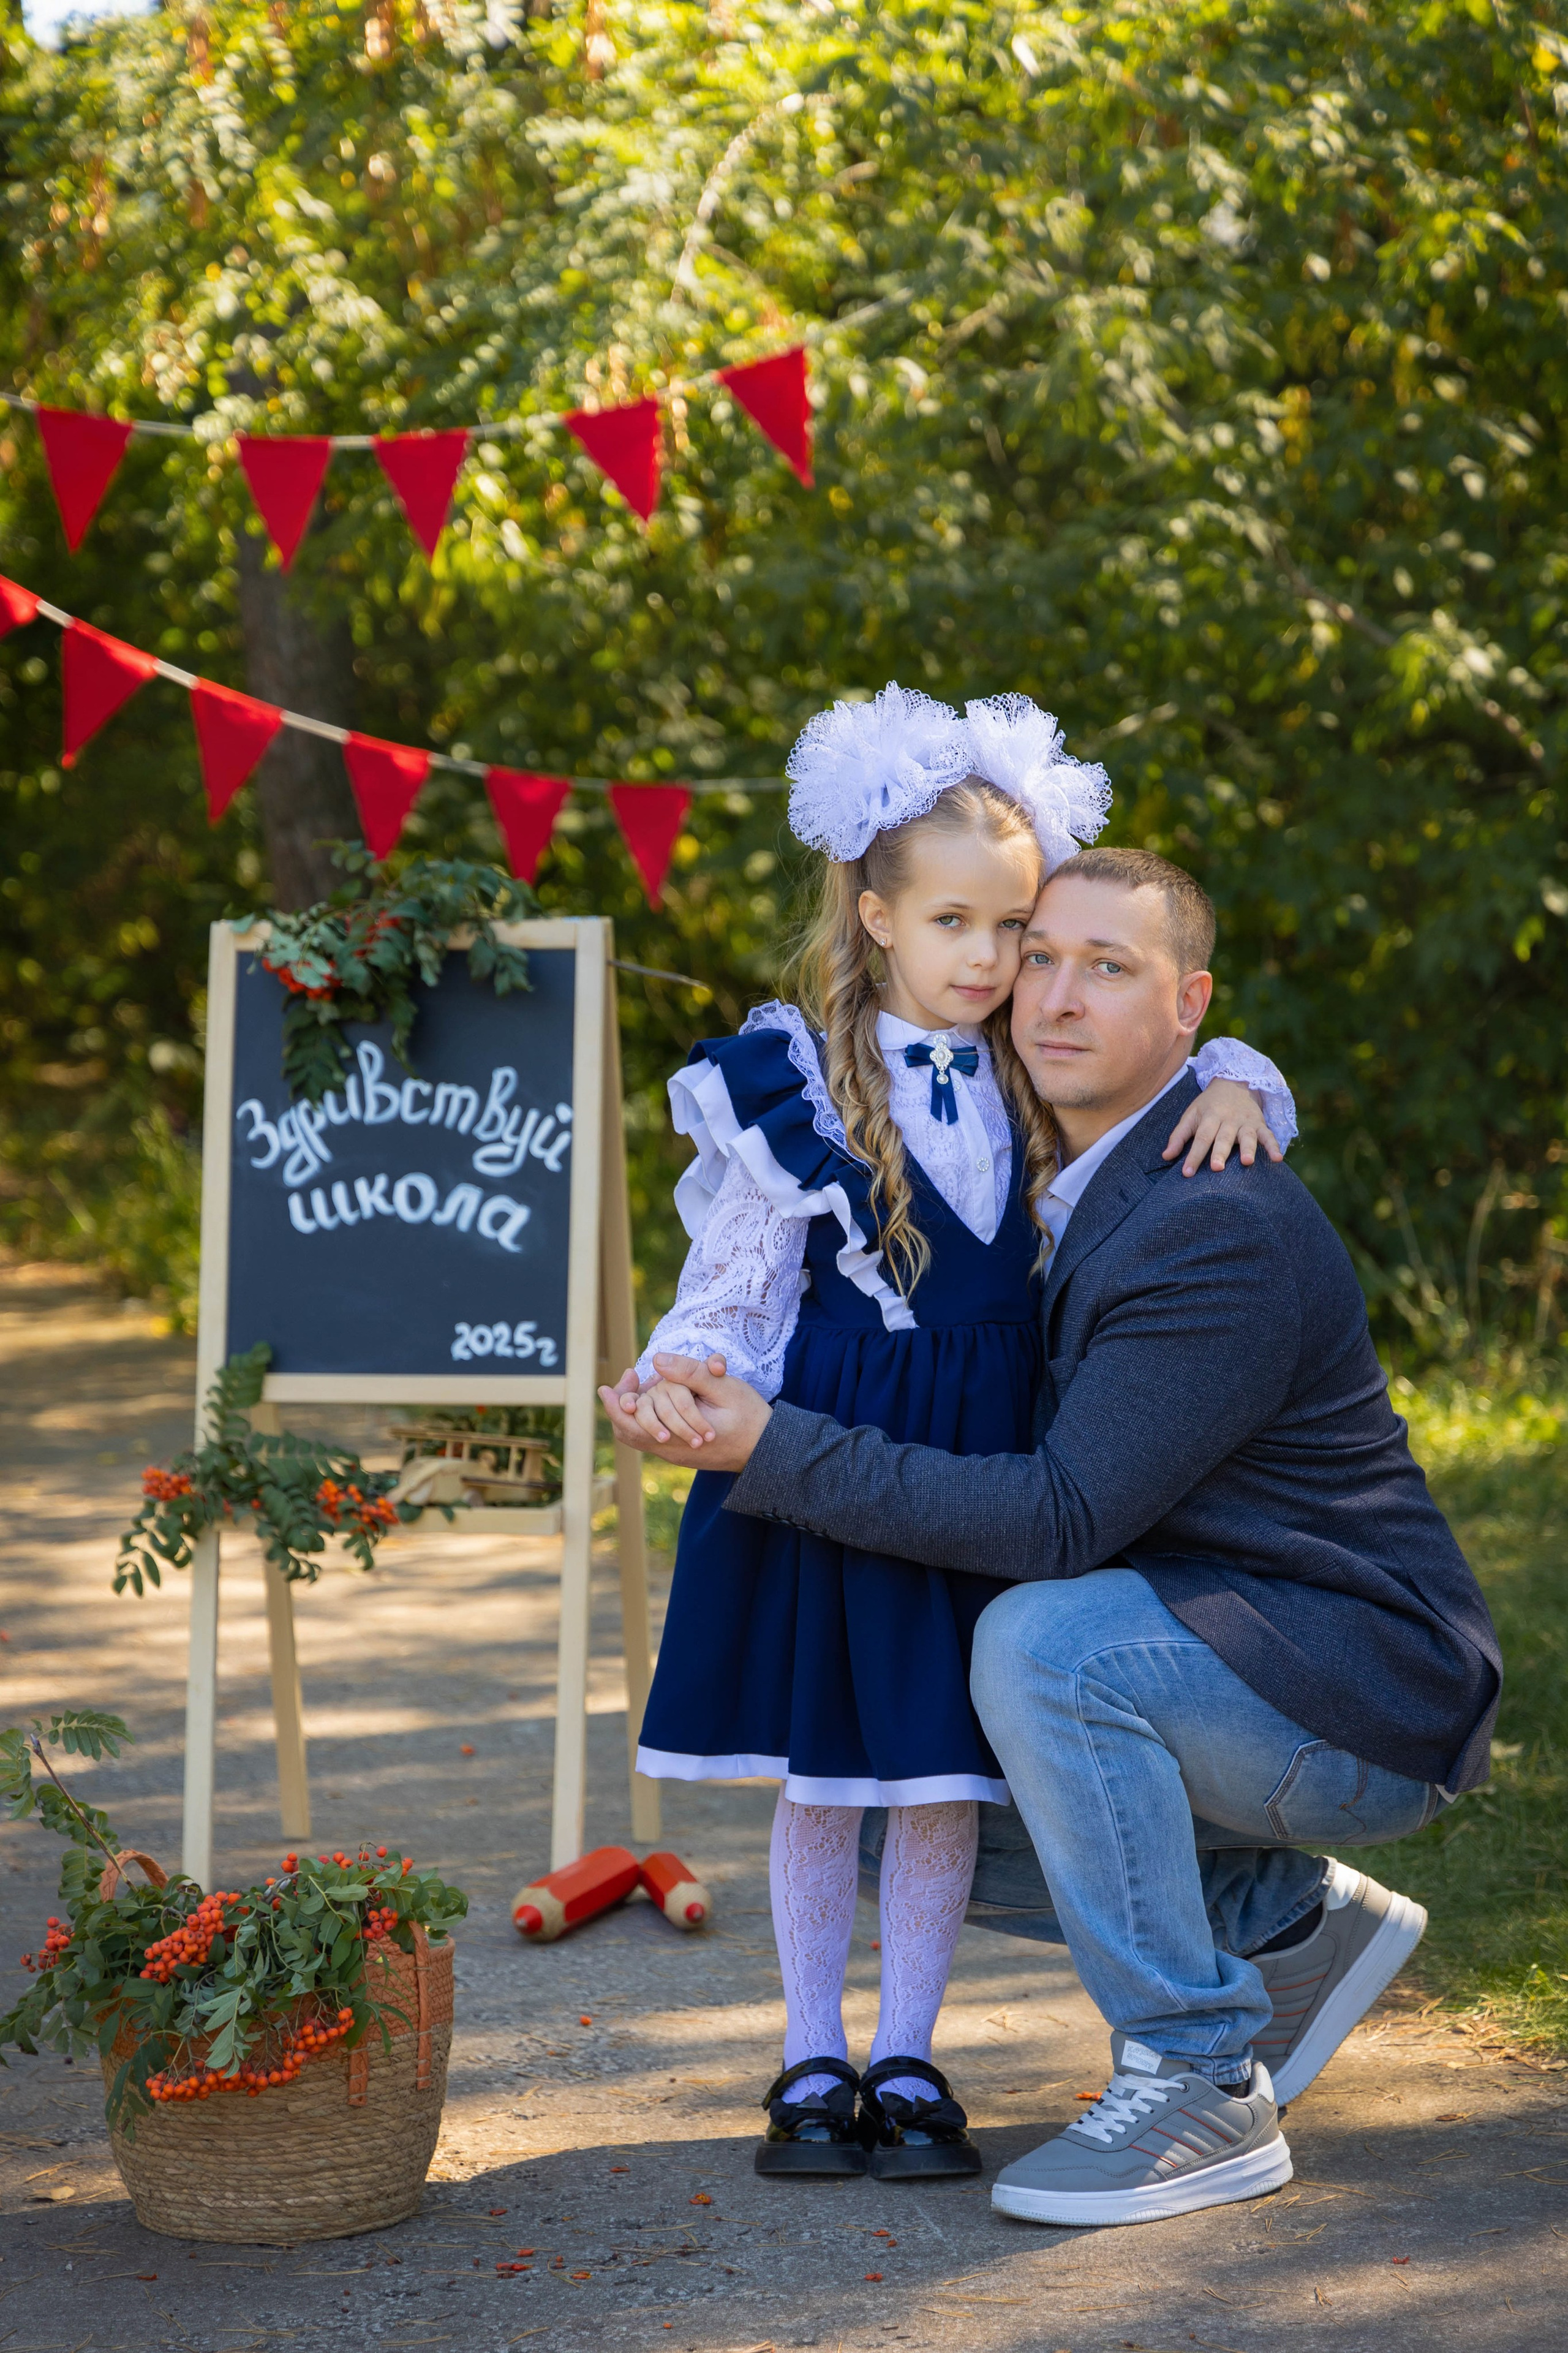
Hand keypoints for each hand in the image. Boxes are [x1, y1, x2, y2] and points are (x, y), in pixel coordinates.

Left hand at [598, 1352, 772, 1472]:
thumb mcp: (723, 1387)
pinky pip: (653, 1439)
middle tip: (628, 1377)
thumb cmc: (749, 1416)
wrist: (768, 1450)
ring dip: (634, 1412)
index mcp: (678, 1435)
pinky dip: (648, 1418)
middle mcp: (672, 1449)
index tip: (620, 1377)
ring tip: (638, 1386)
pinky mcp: (683, 1452)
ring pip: (639, 1437)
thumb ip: (690, 1373)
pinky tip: (658, 1398)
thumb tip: (656, 1360)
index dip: (617, 1402)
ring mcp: (677, 1454)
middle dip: (619, 1405)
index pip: (631, 1423)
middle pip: (628, 1432)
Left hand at [1163, 1078, 1282, 1175]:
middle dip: (1220, 1153)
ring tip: (1247, 1162)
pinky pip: (1268, 1135)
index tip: (1187, 1173)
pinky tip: (1277, 1159)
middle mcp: (1228, 1119)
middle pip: (1223, 1138)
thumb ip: (1179, 1136)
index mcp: (1209, 1117)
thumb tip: (1166, 1157)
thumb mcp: (1191, 1115)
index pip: (1201, 1138)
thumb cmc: (1209, 1105)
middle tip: (1217, 1168)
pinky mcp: (1260, 1124)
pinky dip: (1274, 1146)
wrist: (1235, 1083)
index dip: (1193, 1155)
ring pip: (1247, 1136)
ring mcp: (1246, 1122)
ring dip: (1248, 1149)